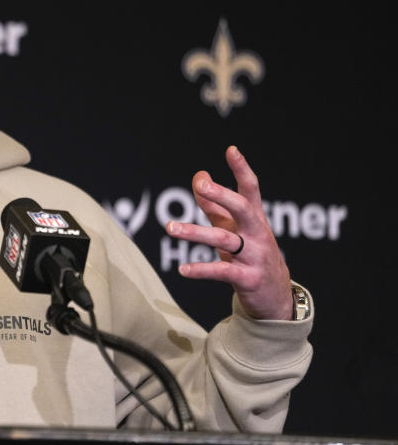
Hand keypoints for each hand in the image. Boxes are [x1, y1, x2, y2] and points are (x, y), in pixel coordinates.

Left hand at [165, 146, 292, 320]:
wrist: (275, 294)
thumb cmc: (251, 252)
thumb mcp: (234, 227)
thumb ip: (215, 204)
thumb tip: (199, 175)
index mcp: (255, 217)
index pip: (251, 188)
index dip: (242, 169)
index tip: (231, 150)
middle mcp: (257, 233)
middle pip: (242, 208)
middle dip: (223, 195)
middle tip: (200, 185)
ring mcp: (255, 256)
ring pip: (224, 239)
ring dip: (195, 233)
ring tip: (170, 228)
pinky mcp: (248, 278)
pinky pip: (222, 272)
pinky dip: (201, 270)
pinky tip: (182, 270)